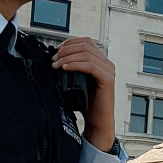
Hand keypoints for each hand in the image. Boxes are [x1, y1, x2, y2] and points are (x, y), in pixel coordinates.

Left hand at [52, 37, 117, 151]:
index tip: (56, 51)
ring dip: (68, 57)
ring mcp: (108, 71)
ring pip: (87, 53)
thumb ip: (72, 67)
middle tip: (54, 59)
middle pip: (86, 45)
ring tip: (56, 65)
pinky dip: (75, 64)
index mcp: (101, 61)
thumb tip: (54, 57)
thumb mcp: (76, 80)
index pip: (86, 41)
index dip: (69, 43)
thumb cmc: (86, 102)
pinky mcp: (107, 79)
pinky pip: (90, 66)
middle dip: (66, 49)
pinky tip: (65, 68)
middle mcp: (107, 64)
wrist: (96, 120)